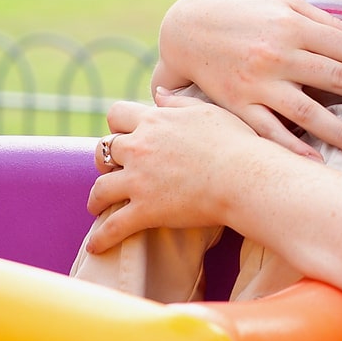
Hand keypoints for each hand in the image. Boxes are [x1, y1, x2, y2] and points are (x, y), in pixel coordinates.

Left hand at [84, 96, 259, 251]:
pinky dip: (100, 238)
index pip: (117, 114)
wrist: (245, 176)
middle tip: (111, 170)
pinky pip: (112, 227)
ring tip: (97, 206)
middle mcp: (140, 147)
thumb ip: (178, 102)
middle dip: (104, 160)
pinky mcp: (144, 210)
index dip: (118, 124)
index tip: (124, 134)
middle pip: (102, 150)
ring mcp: (139, 180)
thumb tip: (159, 94)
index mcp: (154, 121)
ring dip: (96, 198)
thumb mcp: (207, 111)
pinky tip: (96, 246)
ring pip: (99, 189)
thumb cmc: (235, 142)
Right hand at [156, 0, 341, 160]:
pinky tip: (316, 165)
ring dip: (341, 133)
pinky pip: (268, 131)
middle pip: (337, 78)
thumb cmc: (247, 14)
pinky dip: (291, 149)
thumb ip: (332, 23)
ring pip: (306, 111)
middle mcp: (279, 54)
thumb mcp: (288, 7)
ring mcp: (257, 82)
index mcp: (295, 26)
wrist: (187, 27)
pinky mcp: (236, 104)